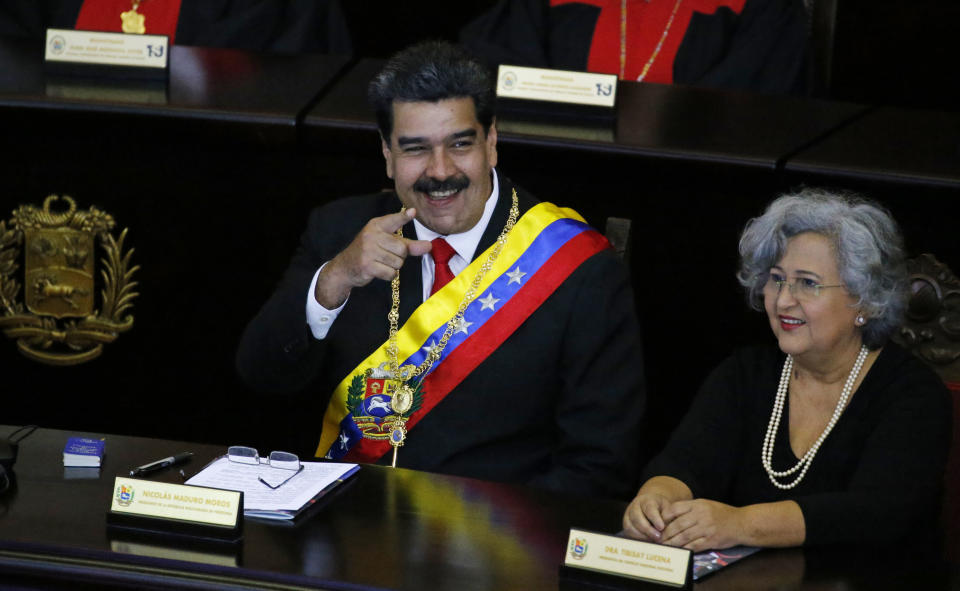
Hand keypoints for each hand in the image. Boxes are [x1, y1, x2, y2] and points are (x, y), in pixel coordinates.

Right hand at [315, 208, 431, 307]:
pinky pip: (391, 273)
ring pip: (398, 262)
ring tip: (380, 263)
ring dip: (393, 267)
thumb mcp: (386, 243)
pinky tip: (378, 271)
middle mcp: (371, 235)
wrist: (345, 267)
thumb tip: (428, 246)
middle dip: (400, 256)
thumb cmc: (370, 253)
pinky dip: (389, 275)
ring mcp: (368, 250)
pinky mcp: (367, 265)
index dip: (403, 217)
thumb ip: (407, 244)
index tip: (413, 212)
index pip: (393, 220)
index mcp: (376, 226)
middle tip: (386, 256)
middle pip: (403, 248)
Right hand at [622, 492, 671, 542]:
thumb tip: (667, 528)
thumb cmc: (661, 509)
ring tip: (653, 541)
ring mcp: (628, 515)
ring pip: (630, 526)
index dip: (655, 519)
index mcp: (647, 500)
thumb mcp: (667, 508)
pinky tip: (647, 541)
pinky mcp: (626, 524)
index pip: (649, 509)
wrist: (650, 506)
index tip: (661, 527)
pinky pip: (628, 533)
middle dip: (648, 530)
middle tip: (658, 537)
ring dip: (642, 536)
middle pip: (637, 518)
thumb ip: (668, 516)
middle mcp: (635, 506)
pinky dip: (637, 538)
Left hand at [659, 499, 742, 551]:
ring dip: (673, 542)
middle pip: (678, 524)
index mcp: (698, 504)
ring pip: (684, 536)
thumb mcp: (705, 504)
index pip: (675, 508)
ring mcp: (706, 528)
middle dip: (666, 533)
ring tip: (665, 545)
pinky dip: (685, 548)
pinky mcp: (711, 540)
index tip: (658, 523)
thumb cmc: (722, 513)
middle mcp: (701, 515)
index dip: (664, 516)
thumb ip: (690, 508)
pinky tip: (679, 550)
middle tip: (658, 538)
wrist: (742, 523)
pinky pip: (695, 545)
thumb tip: (671, 515)